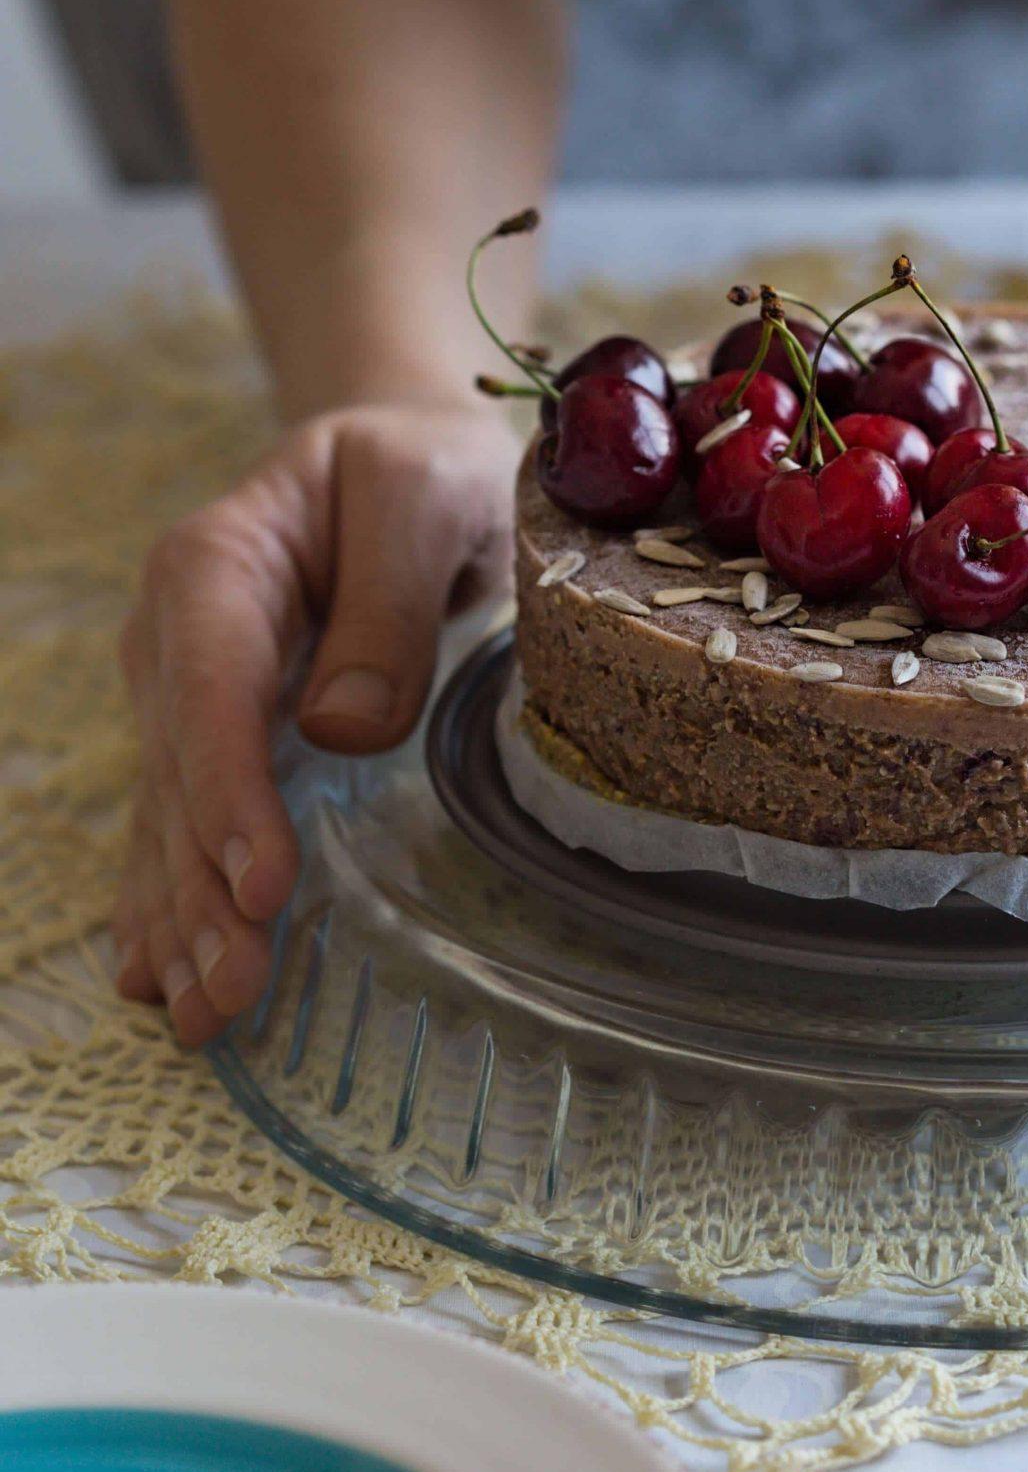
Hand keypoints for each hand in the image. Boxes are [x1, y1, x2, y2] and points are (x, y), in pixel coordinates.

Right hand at [114, 402, 519, 1045]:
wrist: (397, 454)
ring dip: (183, 921)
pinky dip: (169, 903)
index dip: (228, 793)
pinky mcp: (211, 738)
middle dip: (201, 892)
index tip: (260, 885)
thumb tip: (345, 725)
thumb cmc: (419, 467)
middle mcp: (176, 636)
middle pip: (181, 776)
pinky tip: (158, 977)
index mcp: (216, 564)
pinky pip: (180, 828)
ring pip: (172, 820)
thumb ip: (391, 593)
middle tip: (233, 992)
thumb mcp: (425, 490)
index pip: (210, 691)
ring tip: (203, 1016)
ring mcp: (181, 693)